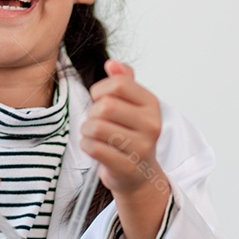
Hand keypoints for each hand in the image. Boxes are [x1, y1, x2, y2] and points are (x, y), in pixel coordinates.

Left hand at [81, 60, 169, 199]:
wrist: (139, 174)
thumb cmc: (129, 135)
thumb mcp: (131, 105)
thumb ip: (123, 81)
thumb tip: (112, 64)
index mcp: (151, 104)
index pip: (118, 84)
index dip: (100, 90)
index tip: (100, 99)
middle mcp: (151, 124)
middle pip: (105, 106)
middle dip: (92, 113)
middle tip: (97, 121)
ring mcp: (141, 147)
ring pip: (96, 127)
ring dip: (87, 131)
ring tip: (95, 135)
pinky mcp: (127, 166)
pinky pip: (94, 148)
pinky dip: (87, 146)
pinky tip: (94, 147)